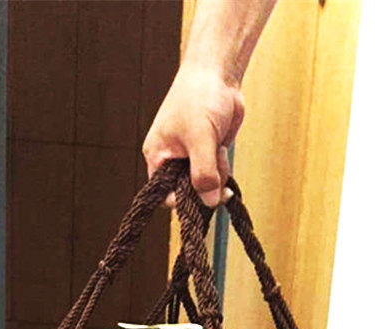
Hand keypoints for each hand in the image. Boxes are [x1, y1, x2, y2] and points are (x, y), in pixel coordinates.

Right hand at [143, 63, 243, 208]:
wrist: (219, 73)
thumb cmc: (200, 96)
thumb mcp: (200, 137)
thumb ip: (203, 173)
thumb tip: (209, 202)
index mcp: (158, 156)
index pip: (165, 195)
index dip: (183, 201)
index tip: (201, 195)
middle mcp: (172, 160)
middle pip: (188, 193)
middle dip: (205, 185)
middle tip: (215, 166)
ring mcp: (191, 157)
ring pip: (206, 185)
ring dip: (217, 173)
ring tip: (217, 148)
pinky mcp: (208, 154)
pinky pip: (216, 174)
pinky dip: (223, 167)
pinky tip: (221, 147)